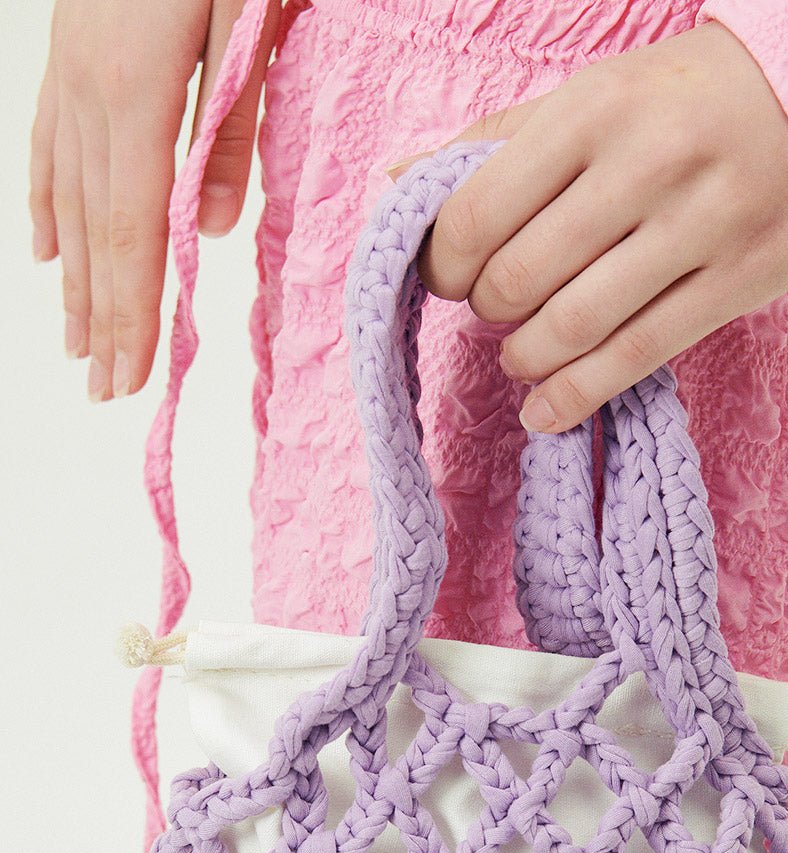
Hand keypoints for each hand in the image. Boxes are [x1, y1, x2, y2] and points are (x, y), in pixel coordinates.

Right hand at [28, 0, 281, 402]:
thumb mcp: (251, 23)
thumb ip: (231, 127)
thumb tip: (208, 230)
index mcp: (138, 94)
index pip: (132, 233)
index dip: (130, 312)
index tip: (133, 377)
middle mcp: (89, 92)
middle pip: (95, 232)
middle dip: (102, 318)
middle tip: (107, 390)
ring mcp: (68, 72)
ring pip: (65, 197)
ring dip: (72, 278)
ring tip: (75, 342)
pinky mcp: (68, 53)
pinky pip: (47, 145)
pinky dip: (48, 205)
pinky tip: (45, 250)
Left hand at [385, 20, 787, 433]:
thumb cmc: (686, 102)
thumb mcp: (592, 94)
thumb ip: (495, 140)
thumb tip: (400, 185)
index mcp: (593, 109)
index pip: (478, 211)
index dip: (444, 264)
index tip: (447, 278)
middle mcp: (644, 165)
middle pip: (520, 278)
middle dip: (487, 311)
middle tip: (494, 311)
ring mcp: (697, 228)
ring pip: (574, 326)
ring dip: (527, 358)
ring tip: (522, 355)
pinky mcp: (736, 283)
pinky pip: (636, 358)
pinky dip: (575, 396)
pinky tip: (546, 410)